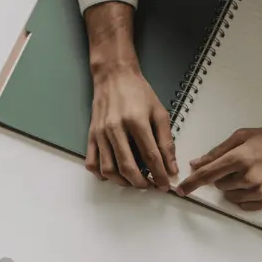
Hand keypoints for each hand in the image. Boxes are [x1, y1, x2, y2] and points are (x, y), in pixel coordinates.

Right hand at [86, 63, 177, 188]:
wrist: (114, 76)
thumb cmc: (138, 92)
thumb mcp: (159, 113)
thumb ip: (166, 142)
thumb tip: (171, 168)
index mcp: (136, 121)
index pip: (150, 157)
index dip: (160, 175)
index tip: (165, 185)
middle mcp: (115, 129)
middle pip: (128, 168)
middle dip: (141, 183)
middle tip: (150, 186)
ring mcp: (100, 133)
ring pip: (108, 169)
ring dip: (122, 182)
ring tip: (134, 181)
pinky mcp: (91, 135)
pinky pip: (92, 163)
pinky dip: (101, 174)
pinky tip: (113, 174)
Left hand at [177, 126, 261, 210]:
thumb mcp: (243, 136)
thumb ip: (218, 151)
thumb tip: (196, 163)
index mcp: (240, 157)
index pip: (208, 174)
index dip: (192, 183)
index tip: (181, 190)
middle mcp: (248, 176)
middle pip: (219, 186)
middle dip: (223, 177)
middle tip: (239, 166)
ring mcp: (260, 190)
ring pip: (231, 196)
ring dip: (234, 187)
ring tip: (251, 173)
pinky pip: (245, 205)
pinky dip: (245, 197)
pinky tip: (257, 183)